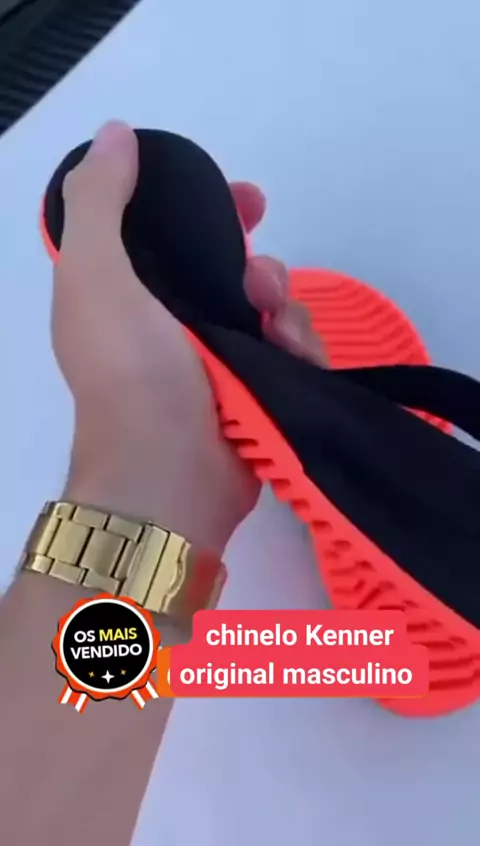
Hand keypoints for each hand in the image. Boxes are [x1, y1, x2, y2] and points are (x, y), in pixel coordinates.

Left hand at [53, 121, 323, 553]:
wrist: (170, 476)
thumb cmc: (130, 374)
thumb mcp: (96, 277)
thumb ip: (99, 202)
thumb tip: (117, 133)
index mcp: (128, 292)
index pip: (171, 233)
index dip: (207, 208)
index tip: (243, 200)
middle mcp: (172, 323)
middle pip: (231, 267)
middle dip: (259, 263)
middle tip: (262, 281)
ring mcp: (217, 360)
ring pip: (269, 306)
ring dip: (282, 304)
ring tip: (276, 329)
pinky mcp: (255, 390)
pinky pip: (292, 349)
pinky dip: (299, 346)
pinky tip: (292, 356)